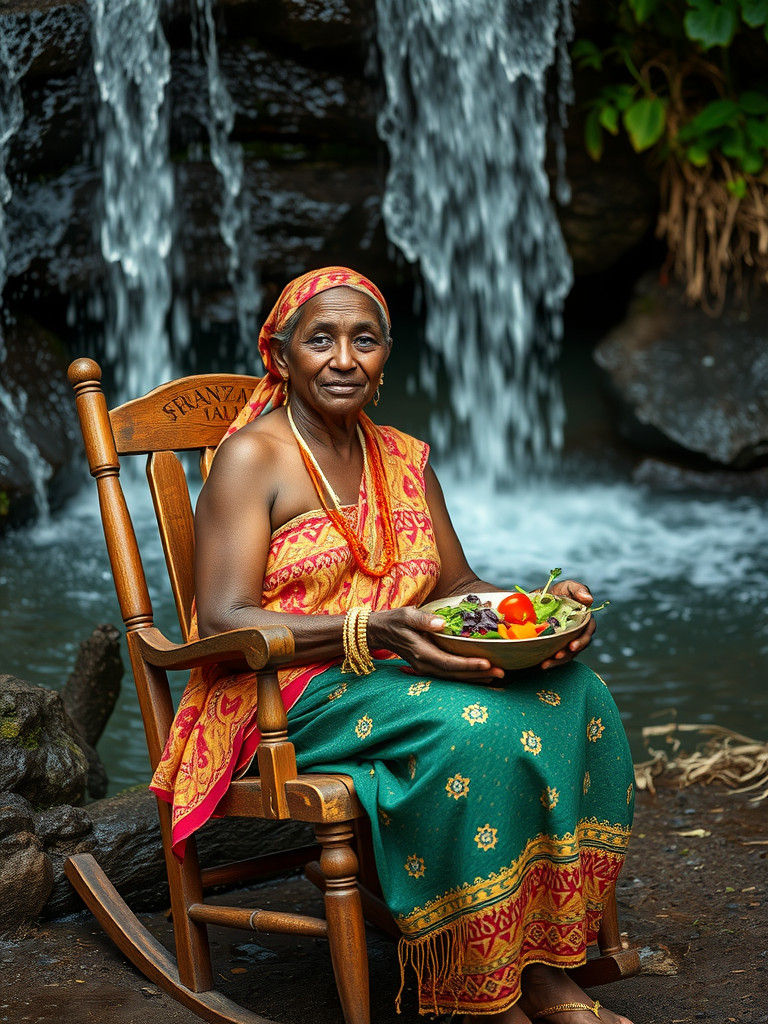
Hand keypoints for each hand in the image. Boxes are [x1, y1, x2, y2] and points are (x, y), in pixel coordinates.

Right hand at [368, 607, 505, 683]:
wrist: (379, 631)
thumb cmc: (394, 620)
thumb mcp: (407, 615)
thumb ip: (424, 620)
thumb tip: (442, 623)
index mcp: (421, 652)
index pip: (449, 662)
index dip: (468, 665)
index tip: (487, 663)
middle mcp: (425, 665)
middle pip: (455, 675)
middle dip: (479, 675)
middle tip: (502, 673)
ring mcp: (426, 668)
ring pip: (454, 678)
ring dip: (476, 678)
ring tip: (498, 676)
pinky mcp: (429, 667)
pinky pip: (451, 675)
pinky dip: (467, 677)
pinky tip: (482, 676)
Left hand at [539, 579, 595, 670]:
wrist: (540, 601)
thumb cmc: (557, 592)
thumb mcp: (567, 587)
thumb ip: (578, 589)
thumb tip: (589, 600)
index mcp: (585, 619)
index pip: (588, 631)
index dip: (582, 640)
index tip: (572, 646)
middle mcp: (580, 631)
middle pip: (579, 646)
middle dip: (569, 653)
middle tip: (558, 656)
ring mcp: (569, 640)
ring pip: (569, 654)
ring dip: (559, 660)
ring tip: (547, 664)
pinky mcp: (559, 646)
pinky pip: (558, 656)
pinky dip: (551, 662)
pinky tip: (543, 665)